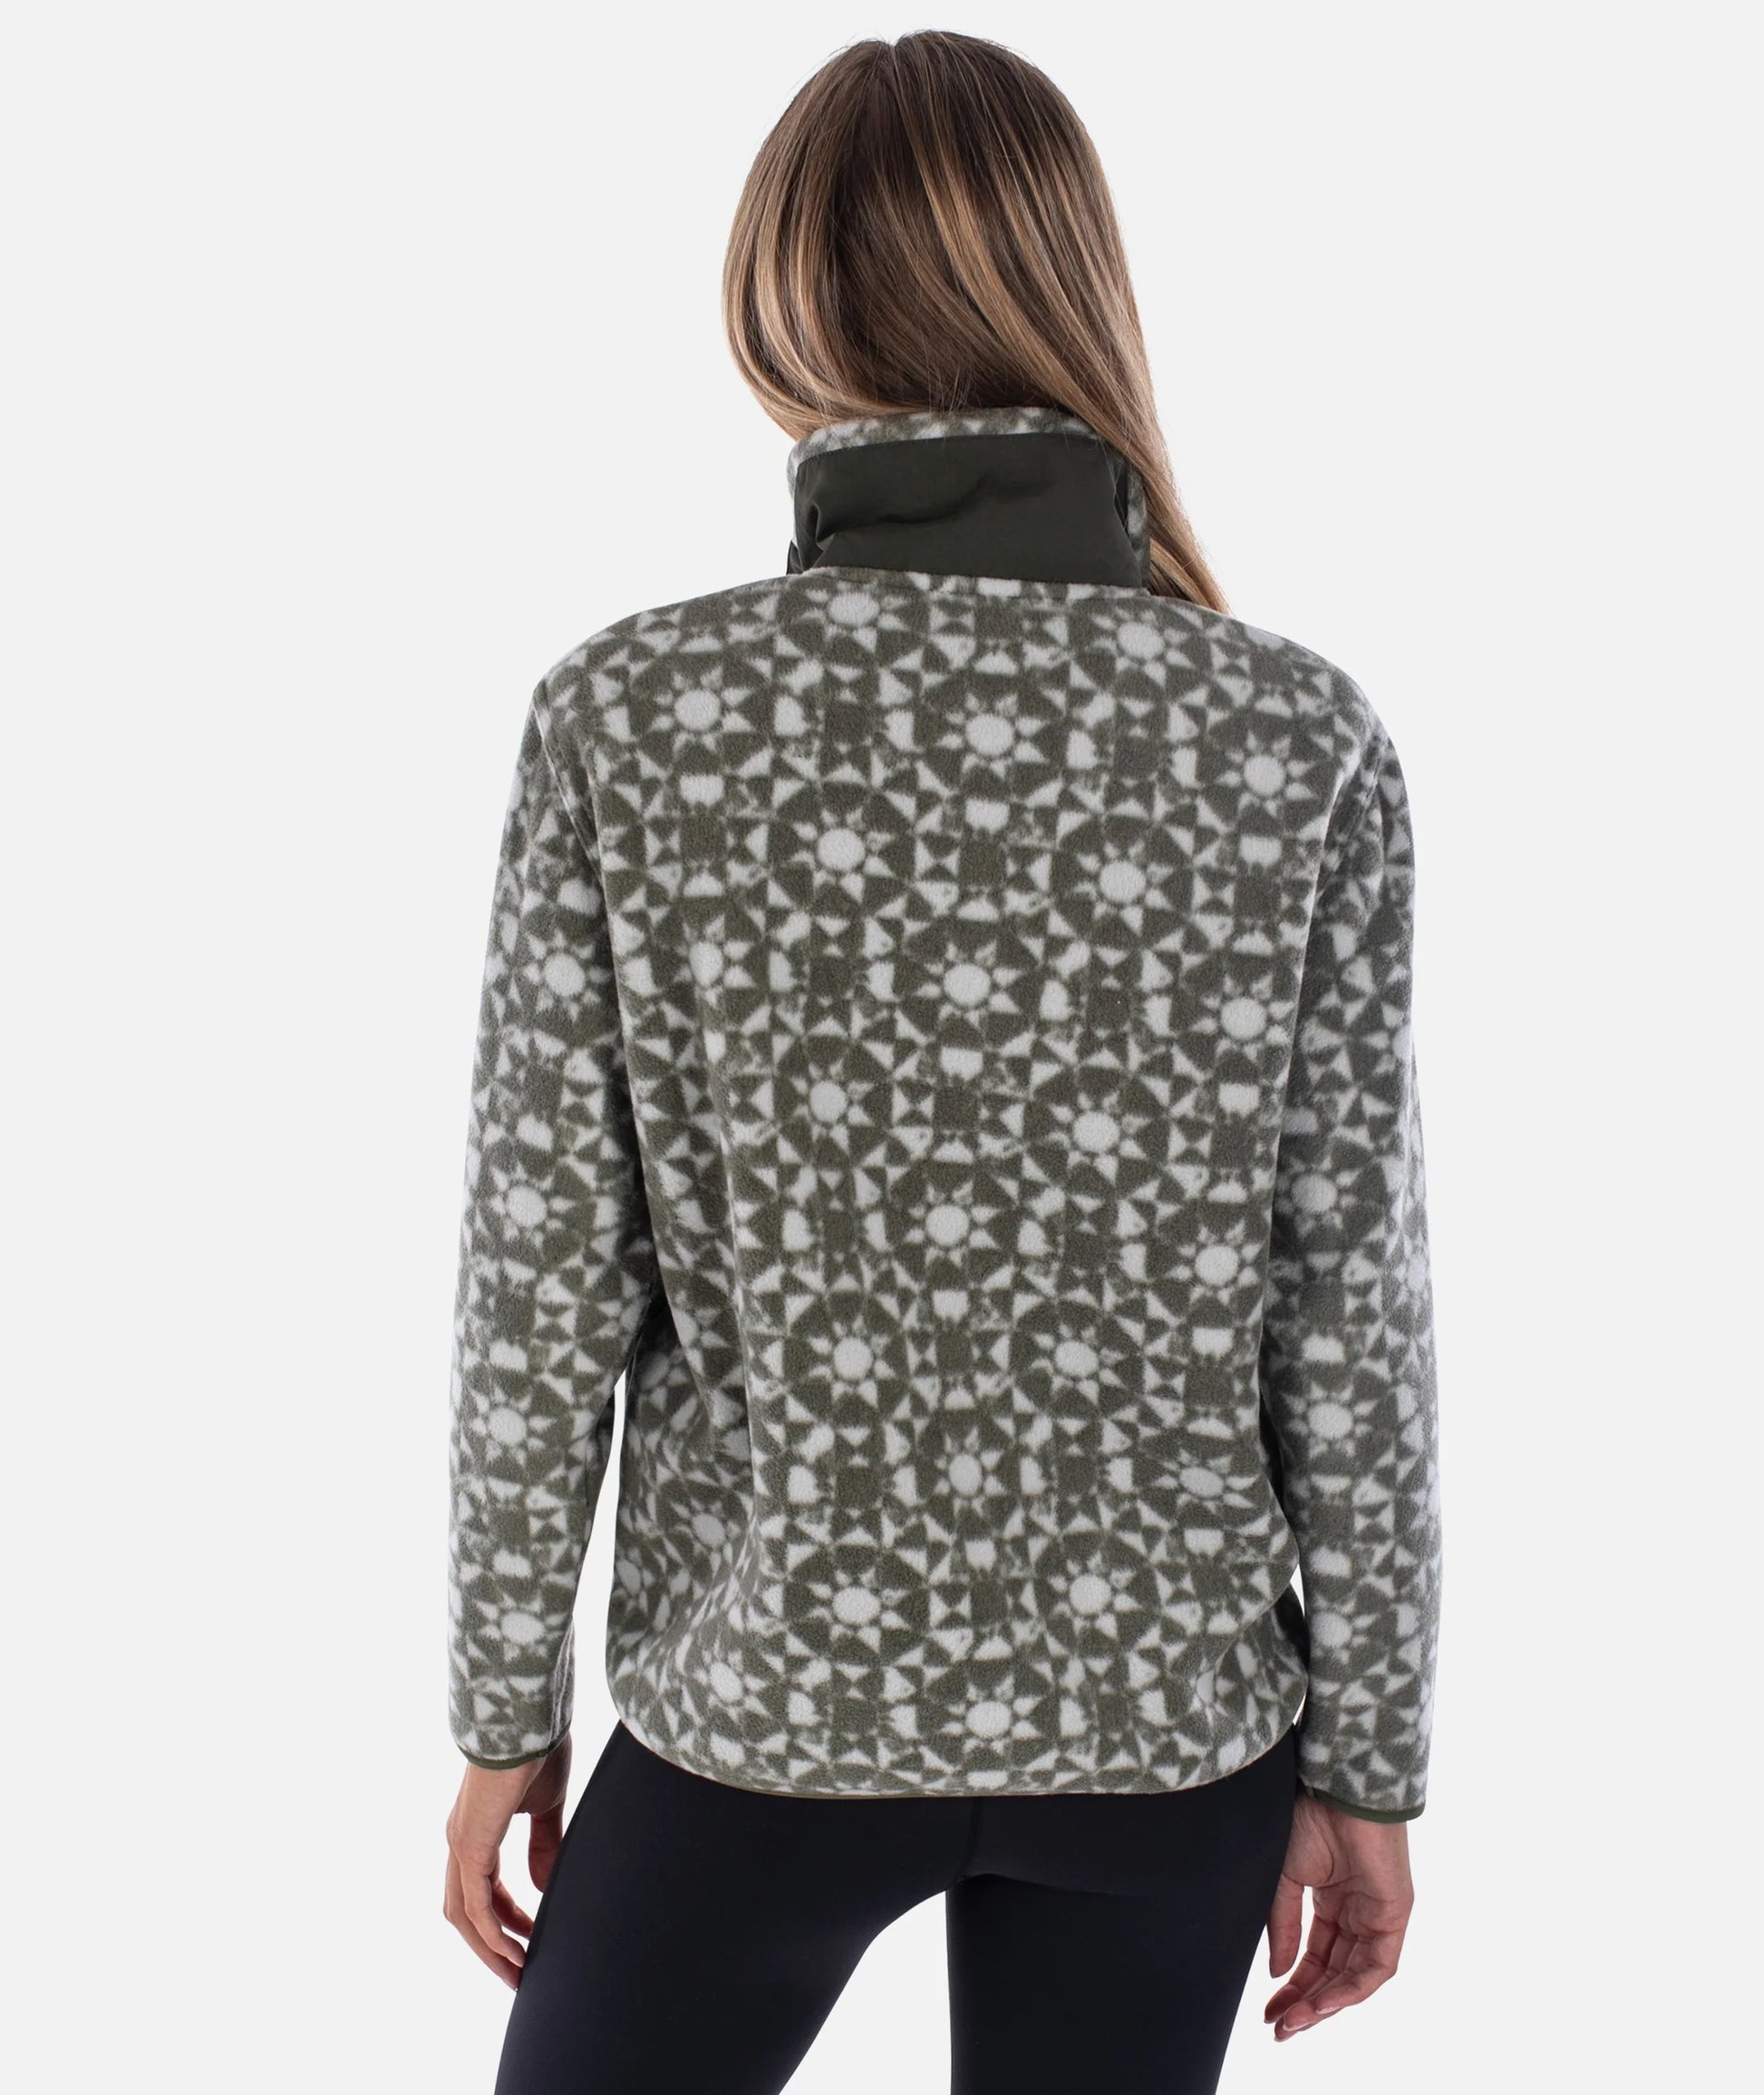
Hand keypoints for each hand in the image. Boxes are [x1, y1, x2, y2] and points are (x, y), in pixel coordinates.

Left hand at [443, 1733, 571, 1987]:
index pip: (481, 1891)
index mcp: (476, 1830)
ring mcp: (461, 1844)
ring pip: (465, 1915)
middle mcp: (460, 1841)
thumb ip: (544, 1843)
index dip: (504, 1919)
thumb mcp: (546, 1805)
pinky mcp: (471, 1844)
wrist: (527, 1718)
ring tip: (518, 1973)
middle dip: (490, 1947)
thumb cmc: (537, 1750)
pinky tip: (515, 1949)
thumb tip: (544, 1885)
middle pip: (464, 1912)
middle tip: (518, 1974)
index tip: (530, 1939)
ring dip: (489, 1949)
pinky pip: (475, 1904)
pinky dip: (493, 1933)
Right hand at [1264, 1792, 1413, 2039]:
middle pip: (1333, 1973)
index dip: (1292, 1987)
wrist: (1333, 1789)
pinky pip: (1376, 1966)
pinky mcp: (1394, 1915)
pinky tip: (1323, 2003)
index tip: (1269, 2013)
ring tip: (1296, 2022)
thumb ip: (1282, 1926)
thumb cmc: (1307, 1818)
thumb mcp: (1284, 1879)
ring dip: (1325, 2003)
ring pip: (1355, 1976)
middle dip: (1306, 2004)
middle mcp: (1355, 1913)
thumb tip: (1278, 1973)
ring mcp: (1377, 1915)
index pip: (1313, 1957)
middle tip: (1280, 2030)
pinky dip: (1351, 1989)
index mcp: (1329, 1901)